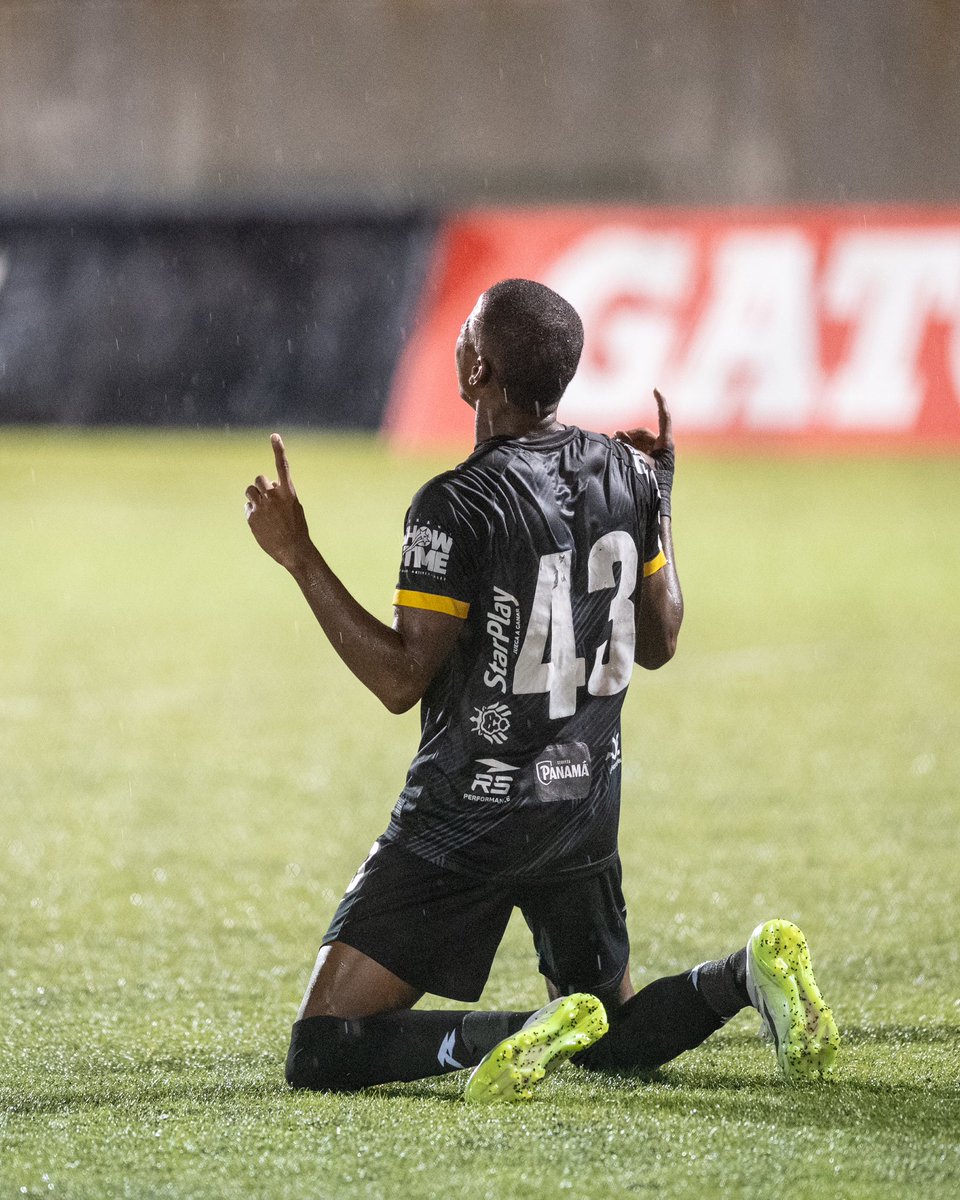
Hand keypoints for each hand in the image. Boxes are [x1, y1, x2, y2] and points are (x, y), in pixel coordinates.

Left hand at [245, 434, 311, 567]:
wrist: (293, 550)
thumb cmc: (296, 528)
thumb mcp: (294, 507)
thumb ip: (282, 494)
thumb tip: (270, 486)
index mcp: (289, 492)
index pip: (282, 466)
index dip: (278, 450)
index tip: (274, 436)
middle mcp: (274, 496)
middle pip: (259, 479)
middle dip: (261, 486)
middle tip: (267, 498)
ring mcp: (262, 506)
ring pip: (250, 491)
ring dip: (254, 496)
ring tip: (263, 510)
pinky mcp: (252, 516)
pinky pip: (248, 507)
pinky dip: (253, 512)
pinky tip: (262, 523)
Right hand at [614, 389, 674, 518]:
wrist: (656, 507)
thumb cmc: (653, 490)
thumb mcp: (641, 468)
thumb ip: (629, 452)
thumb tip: (620, 444)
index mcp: (666, 447)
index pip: (664, 419)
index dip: (661, 403)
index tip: (655, 390)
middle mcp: (661, 449)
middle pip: (644, 432)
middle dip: (629, 433)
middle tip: (616, 437)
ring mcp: (653, 455)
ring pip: (637, 440)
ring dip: (625, 441)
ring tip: (614, 444)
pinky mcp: (647, 461)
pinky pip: (634, 448)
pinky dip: (625, 447)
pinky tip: (615, 448)